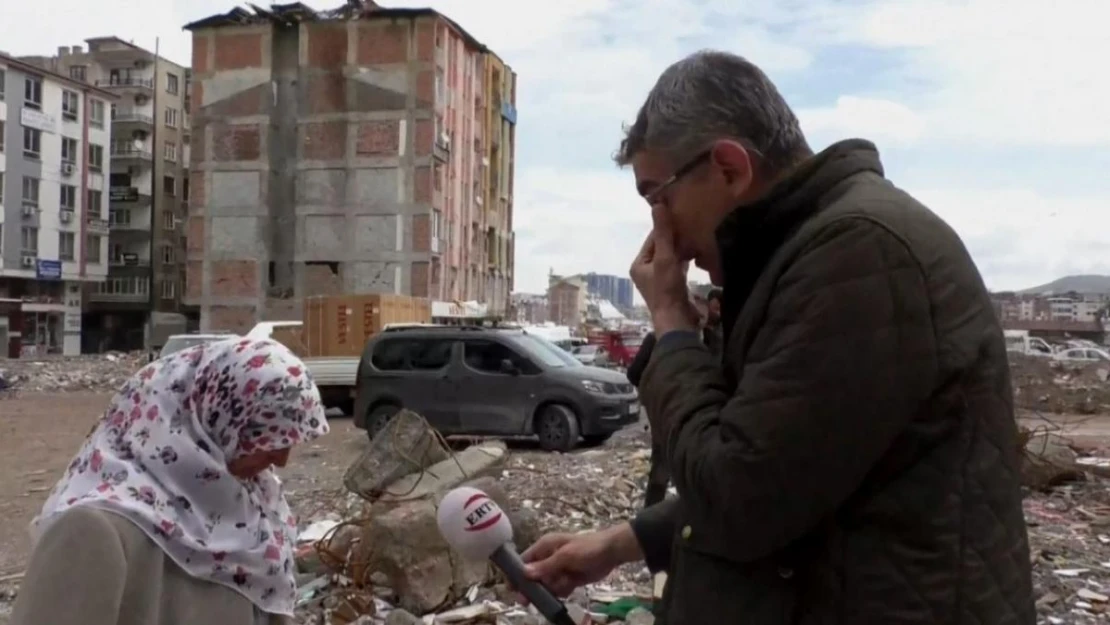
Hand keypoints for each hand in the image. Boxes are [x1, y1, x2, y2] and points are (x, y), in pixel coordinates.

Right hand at [520, 523, 642, 597]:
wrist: (611, 553)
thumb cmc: (587, 549)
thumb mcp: (565, 556)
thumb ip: (546, 566)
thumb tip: (525, 573)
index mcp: (545, 547)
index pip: (524, 560)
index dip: (517, 574)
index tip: (512, 588)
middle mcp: (549, 558)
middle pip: (533, 576)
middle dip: (533, 588)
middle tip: (527, 602)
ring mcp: (559, 569)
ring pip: (546, 585)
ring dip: (552, 589)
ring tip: (566, 582)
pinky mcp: (569, 579)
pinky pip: (559, 589)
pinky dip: (563, 591)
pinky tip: (571, 586)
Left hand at [630, 206, 699, 333]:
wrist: (677, 321)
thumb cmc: (667, 289)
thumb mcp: (665, 259)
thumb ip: (663, 234)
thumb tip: (657, 205)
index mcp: (639, 264)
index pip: (652, 239)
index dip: (666, 227)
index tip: (681, 215)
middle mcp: (646, 271)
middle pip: (661, 247)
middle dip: (676, 237)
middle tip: (692, 224)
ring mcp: (659, 279)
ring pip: (671, 256)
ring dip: (682, 248)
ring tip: (696, 235)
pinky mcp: (672, 286)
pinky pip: (678, 267)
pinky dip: (686, 259)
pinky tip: (697, 253)